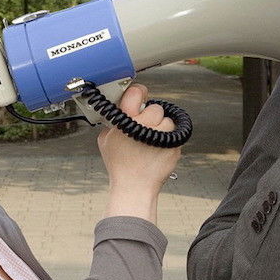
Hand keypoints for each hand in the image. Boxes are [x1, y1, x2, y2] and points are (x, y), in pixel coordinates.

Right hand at [98, 84, 181, 221]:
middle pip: (155, 108)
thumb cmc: (119, 165)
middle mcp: (145, 124)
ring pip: (167, 121)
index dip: (139, 94)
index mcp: (126, 119)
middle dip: (150, 117)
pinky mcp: (174, 145)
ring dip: (161, 128)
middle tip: (144, 129)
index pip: (137, 92)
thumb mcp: (105, 139)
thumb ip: (113, 121)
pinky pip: (174, 135)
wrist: (134, 187)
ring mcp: (162, 135)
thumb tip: (119, 109)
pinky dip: (168, 140)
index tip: (140, 96)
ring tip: (151, 142)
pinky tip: (157, 151)